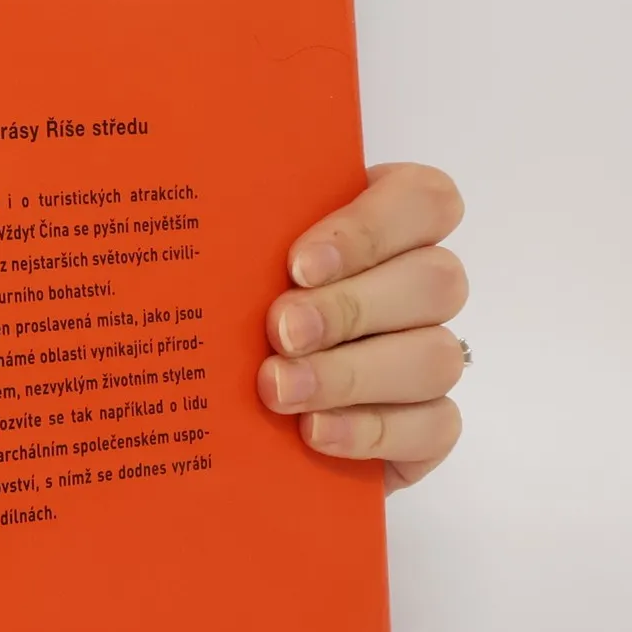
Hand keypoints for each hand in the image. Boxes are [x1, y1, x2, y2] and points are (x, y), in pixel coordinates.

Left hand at [258, 163, 467, 490]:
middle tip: (281, 332)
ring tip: (281, 388)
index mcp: (387, 221)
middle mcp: (420, 284)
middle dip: (350, 308)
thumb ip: (243, 232)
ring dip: (353, 374)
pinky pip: (435, 424)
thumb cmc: (236, 304)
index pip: (424, 200)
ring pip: (437, 356)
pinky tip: (313, 430)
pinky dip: (371, 430)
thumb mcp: (238, 257)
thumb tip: (195, 202)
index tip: (298, 265)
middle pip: (436, 280)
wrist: (229, 410)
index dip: (370, 230)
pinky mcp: (429, 423)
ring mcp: (431, 353)